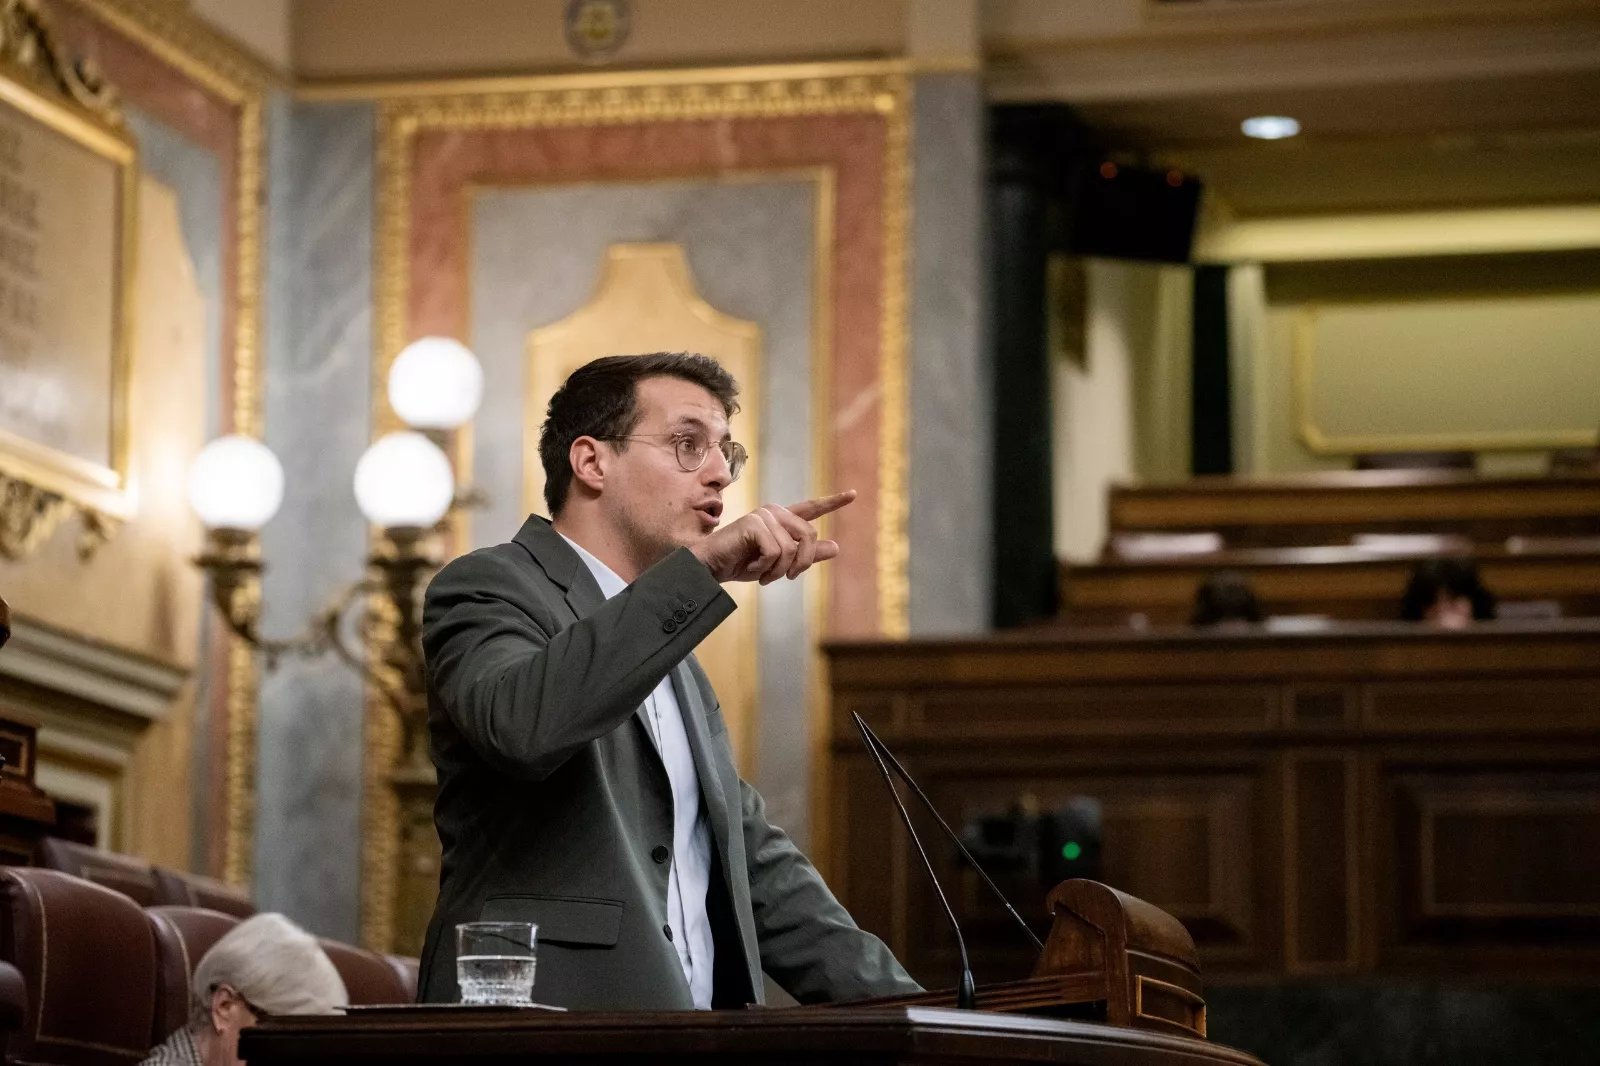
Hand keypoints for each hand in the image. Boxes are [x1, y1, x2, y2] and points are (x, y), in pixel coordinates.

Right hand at [690, 491, 856, 583]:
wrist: (710, 568)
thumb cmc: (740, 564)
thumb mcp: (778, 564)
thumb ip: (806, 555)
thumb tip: (836, 547)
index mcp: (782, 520)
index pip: (811, 509)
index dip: (832, 502)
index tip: (853, 494)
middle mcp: (774, 512)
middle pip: (809, 534)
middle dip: (803, 562)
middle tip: (787, 577)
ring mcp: (764, 516)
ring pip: (792, 548)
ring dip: (779, 570)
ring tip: (763, 575)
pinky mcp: (753, 523)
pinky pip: (776, 552)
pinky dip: (766, 568)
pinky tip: (752, 568)